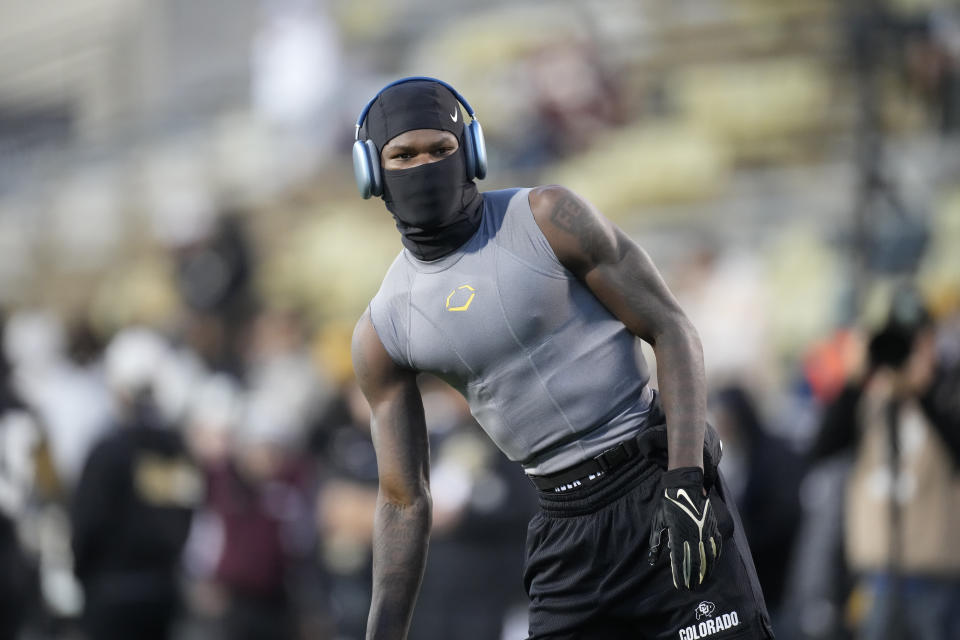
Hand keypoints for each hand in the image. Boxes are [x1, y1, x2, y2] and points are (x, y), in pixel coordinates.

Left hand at [648, 467, 720, 589]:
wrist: (685, 485)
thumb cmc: (668, 503)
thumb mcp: (658, 521)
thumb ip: (656, 541)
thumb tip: (652, 559)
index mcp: (678, 534)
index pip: (680, 560)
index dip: (680, 575)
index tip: (680, 585)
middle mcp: (693, 535)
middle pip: (695, 561)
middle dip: (693, 577)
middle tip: (691, 587)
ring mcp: (705, 531)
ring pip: (708, 556)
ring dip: (706, 570)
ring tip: (702, 580)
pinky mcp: (712, 526)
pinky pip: (716, 544)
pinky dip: (715, 556)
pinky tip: (713, 563)